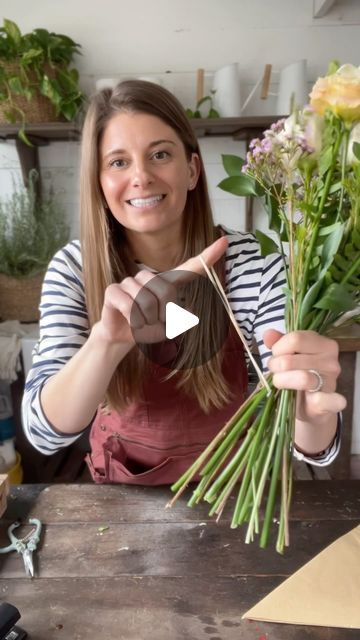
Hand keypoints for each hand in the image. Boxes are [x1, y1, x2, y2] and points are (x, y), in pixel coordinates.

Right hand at [96, 235, 228, 344]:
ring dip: (148, 321)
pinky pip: (129, 306)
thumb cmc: (146, 328)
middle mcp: (148, 278)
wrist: (119, 337)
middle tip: (158, 325)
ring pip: (146, 300)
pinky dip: (134, 321)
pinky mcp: (113, 290)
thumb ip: (179, 320)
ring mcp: (129, 282)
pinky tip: (130, 323)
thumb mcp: (167, 327)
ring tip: (143, 325)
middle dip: (165, 313)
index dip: (207, 256)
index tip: (225, 241)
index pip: (190, 267)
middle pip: (166, 289)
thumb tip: (190, 316)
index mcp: (166, 283)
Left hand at [264, 329, 346, 423]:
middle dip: (275, 366)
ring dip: (282, 381)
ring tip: (280, 383)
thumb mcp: (289, 355)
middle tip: (275, 371)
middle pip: (291, 360)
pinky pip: (322, 400)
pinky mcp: (330, 402)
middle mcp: (331, 362)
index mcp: (324, 344)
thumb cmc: (298, 375)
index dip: (278, 348)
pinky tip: (310, 400)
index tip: (276, 355)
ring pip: (302, 378)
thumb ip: (279, 342)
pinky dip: (316, 401)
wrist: (310, 405)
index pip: (295, 339)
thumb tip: (268, 334)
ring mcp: (331, 382)